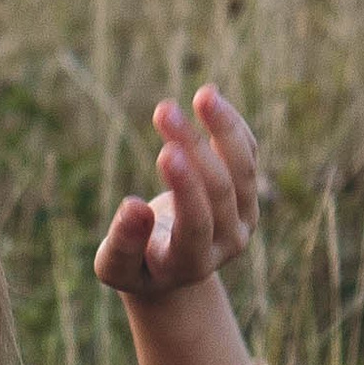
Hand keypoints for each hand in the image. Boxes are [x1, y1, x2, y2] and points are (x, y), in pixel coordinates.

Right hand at [93, 88, 258, 364]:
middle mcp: (227, 242)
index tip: (166, 151)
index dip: (185, 189)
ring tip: (203, 94)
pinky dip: (232, 126)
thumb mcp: (116, 265)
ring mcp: (243, 218)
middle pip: (219, 191)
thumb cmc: (135, 267)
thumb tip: (133, 205)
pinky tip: (211, 97)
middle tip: (164, 110)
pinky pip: (247, 154)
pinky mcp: (246, 195)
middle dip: (192, 147)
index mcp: (191, 262)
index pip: (196, 224)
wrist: (171, 271)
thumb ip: (123, 242)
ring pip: (243, 170)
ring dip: (222, 129)